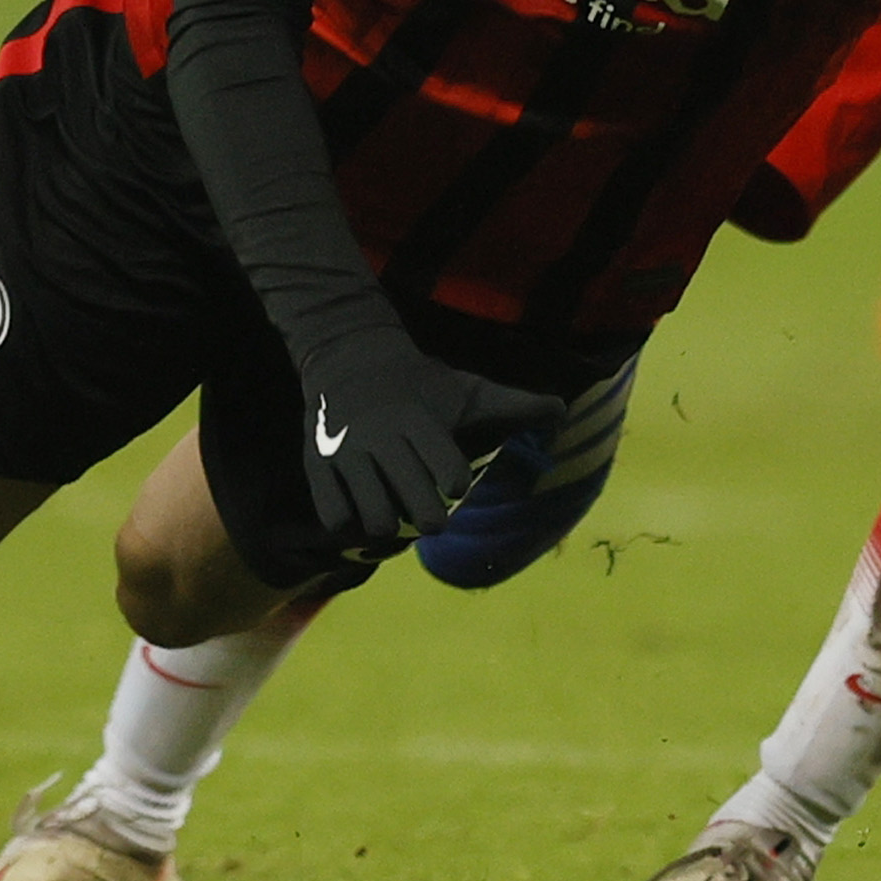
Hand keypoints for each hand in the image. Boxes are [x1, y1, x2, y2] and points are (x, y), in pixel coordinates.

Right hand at [290, 321, 558, 551]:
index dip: (455, 483)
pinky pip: (334, 516)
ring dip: (390, 526)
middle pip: (415, 506)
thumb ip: (516, 406)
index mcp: (421, 423)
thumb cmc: (421, 383)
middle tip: (433, 517)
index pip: (448, 472)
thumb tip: (563, 411)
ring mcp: (346, 454)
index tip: (454, 483)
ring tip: (394, 515)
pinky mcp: (317, 465)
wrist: (348, 354)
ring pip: (374, 519)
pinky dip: (350, 524)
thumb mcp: (468, 389)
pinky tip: (361, 512)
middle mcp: (383, 440)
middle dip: (431, 519)